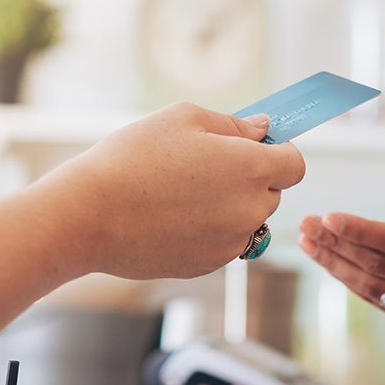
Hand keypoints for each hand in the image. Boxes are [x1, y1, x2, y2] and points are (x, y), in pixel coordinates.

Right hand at [27, 102, 304, 279]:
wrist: (88, 215)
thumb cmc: (133, 158)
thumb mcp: (184, 119)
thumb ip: (234, 125)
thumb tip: (263, 130)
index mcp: (253, 169)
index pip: (295, 164)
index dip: (279, 152)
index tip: (253, 146)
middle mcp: (251, 210)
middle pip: (272, 193)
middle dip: (252, 178)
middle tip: (206, 165)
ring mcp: (231, 243)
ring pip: (247, 220)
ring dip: (230, 206)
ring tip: (182, 191)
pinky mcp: (208, 266)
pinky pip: (222, 242)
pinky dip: (208, 229)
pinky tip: (170, 215)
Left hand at [299, 175, 384, 343]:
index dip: (361, 230)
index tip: (329, 216)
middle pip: (381, 264)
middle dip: (338, 244)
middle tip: (307, 224)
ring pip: (374, 287)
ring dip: (335, 265)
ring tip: (308, 242)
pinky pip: (377, 301)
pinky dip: (349, 280)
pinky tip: (329, 261)